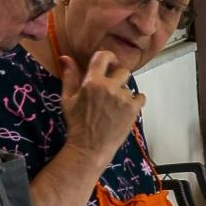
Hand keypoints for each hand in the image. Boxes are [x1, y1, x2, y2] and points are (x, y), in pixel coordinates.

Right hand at [60, 48, 144, 163]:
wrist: (89, 148)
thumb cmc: (77, 124)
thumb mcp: (68, 99)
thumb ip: (69, 76)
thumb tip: (65, 57)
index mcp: (92, 82)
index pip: (104, 57)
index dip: (109, 57)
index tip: (110, 64)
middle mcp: (109, 87)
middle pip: (122, 71)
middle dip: (118, 78)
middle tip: (111, 90)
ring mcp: (123, 98)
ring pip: (129, 87)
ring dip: (124, 93)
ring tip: (114, 107)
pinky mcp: (133, 109)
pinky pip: (140, 97)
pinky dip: (135, 102)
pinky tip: (124, 110)